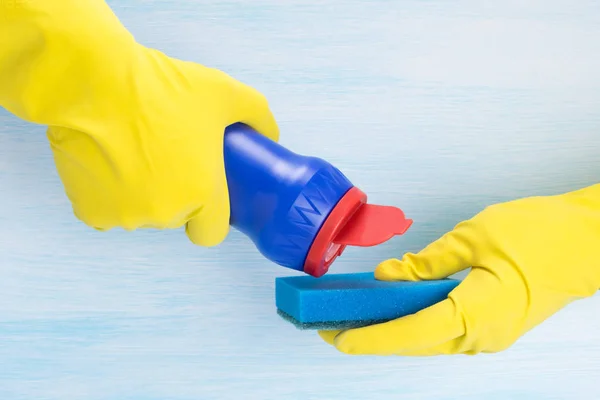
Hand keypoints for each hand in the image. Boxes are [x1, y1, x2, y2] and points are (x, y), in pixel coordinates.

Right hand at [1, 1, 278, 245]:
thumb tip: (270, 133)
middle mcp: (165, 214)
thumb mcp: (225, 93)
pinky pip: (108, 209)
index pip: (212, 233)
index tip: (203, 191)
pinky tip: (110, 159)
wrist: (94, 84)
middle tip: (169, 155)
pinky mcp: (91, 211)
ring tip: (136, 150)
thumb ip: (257, 115)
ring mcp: (126, 216)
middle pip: (176, 217)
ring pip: (141, 213)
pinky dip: (110, 191)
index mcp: (202, 195)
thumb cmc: (162, 89)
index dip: (210, 215)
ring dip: (142, 193)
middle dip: (176, 194)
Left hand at [319, 184, 599, 355]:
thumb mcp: (474, 237)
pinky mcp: (491, 326)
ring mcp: (489, 336)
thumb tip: (387, 276)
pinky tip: (391, 310)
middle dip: (372, 337)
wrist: (588, 240)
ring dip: (391, 332)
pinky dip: (413, 323)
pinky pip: (443, 331)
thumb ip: (426, 262)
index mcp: (478, 313)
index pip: (411, 333)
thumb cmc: (539, 233)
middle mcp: (482, 335)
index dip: (371, 338)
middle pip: (414, 342)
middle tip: (332, 325)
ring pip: (427, 339)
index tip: (338, 338)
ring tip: (354, 318)